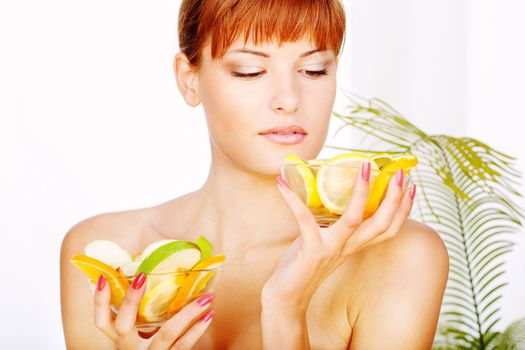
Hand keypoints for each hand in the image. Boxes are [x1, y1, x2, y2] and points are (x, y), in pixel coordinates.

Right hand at [94, 273, 214, 348]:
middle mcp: (130, 348)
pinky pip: (183, 346)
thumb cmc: (147, 349)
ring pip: (166, 333)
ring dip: (188, 312)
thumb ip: (141, 314)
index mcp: (120, 339)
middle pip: (123, 325)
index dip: (100, 301)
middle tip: (142, 276)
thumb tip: (149, 275)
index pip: (102, 321)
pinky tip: (208, 315)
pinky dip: (197, 330)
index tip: (104, 277)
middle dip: (130, 301)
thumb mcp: (138, 336)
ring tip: (206, 297)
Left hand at [262, 163, 416, 310]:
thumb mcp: (325, 242)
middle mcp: (347, 248)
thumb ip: (331, 224)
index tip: (411, 186)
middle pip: (380, 223)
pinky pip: (304, 219)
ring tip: (364, 168)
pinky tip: (281, 184)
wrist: (287, 297)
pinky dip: (292, 200)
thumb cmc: (304, 264)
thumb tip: (327, 195)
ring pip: (353, 220)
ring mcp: (330, 249)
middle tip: (400, 173)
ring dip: (361, 192)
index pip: (388, 228)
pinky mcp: (310, 250)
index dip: (403, 209)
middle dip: (393, 197)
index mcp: (354, 246)